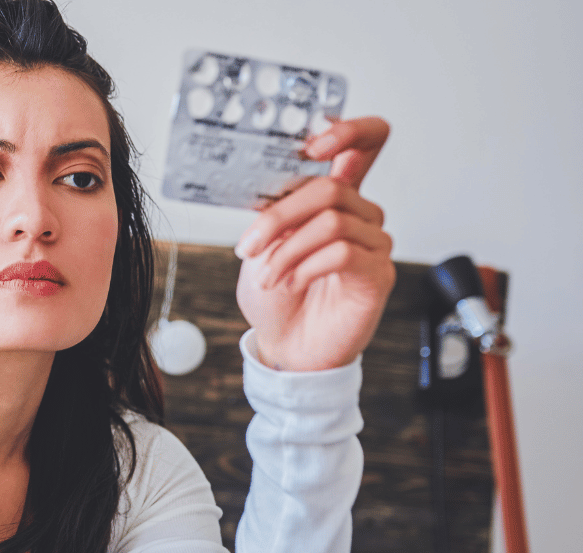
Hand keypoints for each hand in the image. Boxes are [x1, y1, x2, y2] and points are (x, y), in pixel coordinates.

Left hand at [234, 117, 394, 371]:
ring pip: (332, 221)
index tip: (313, 143)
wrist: (284, 345)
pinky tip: (292, 283)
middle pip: (330, 188)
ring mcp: (373, 243)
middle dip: (280, 216)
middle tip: (251, 245)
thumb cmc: (276, 296)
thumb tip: (273, 189)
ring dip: (287, 250)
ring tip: (268, 276)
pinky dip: (306, 267)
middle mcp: (360, 215)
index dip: (348, 131)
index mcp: (334, 199)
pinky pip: (342, 252)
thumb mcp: (263, 246)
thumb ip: (275, 211)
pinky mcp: (377, 273)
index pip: (365, 143)